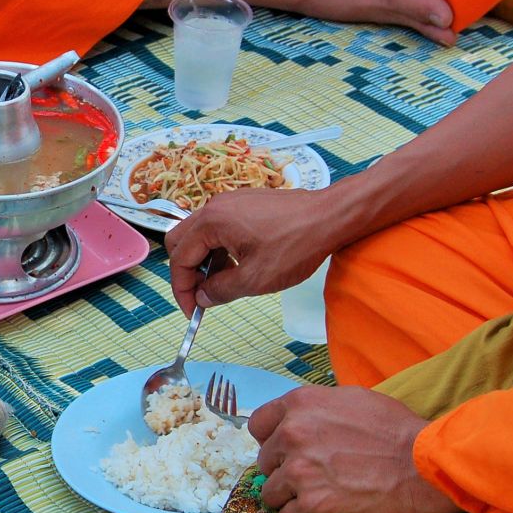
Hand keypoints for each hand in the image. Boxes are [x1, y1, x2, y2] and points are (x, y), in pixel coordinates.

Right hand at [163, 187, 335, 315]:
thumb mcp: (255, 279)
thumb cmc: (297, 244)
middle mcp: (215, 207)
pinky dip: (220, 249)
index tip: (193, 310)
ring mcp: (230, 202)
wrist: (332, 216)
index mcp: (211, 222)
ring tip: (225, 283)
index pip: (180, 259)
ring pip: (201, 235)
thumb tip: (202, 298)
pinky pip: (219, 227)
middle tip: (203, 296)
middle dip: (188, 272)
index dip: (182, 289)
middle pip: (182, 242)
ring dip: (205, 261)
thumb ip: (221, 291)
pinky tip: (240, 264)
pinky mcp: (244, 203)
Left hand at [250, 385, 460, 512]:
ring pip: (270, 492)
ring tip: (316, 498)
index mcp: (300, 404)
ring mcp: (299, 470)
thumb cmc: (396, 430)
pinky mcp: (313, 504)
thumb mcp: (352, 400)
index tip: (285, 452)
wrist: (425, 466)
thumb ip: (316, 408)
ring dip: (289, 498)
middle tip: (312, 477)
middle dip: (283, 470)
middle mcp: (292, 434)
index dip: (271, 441)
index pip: (258, 425)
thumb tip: (298, 420)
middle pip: (264, 462)